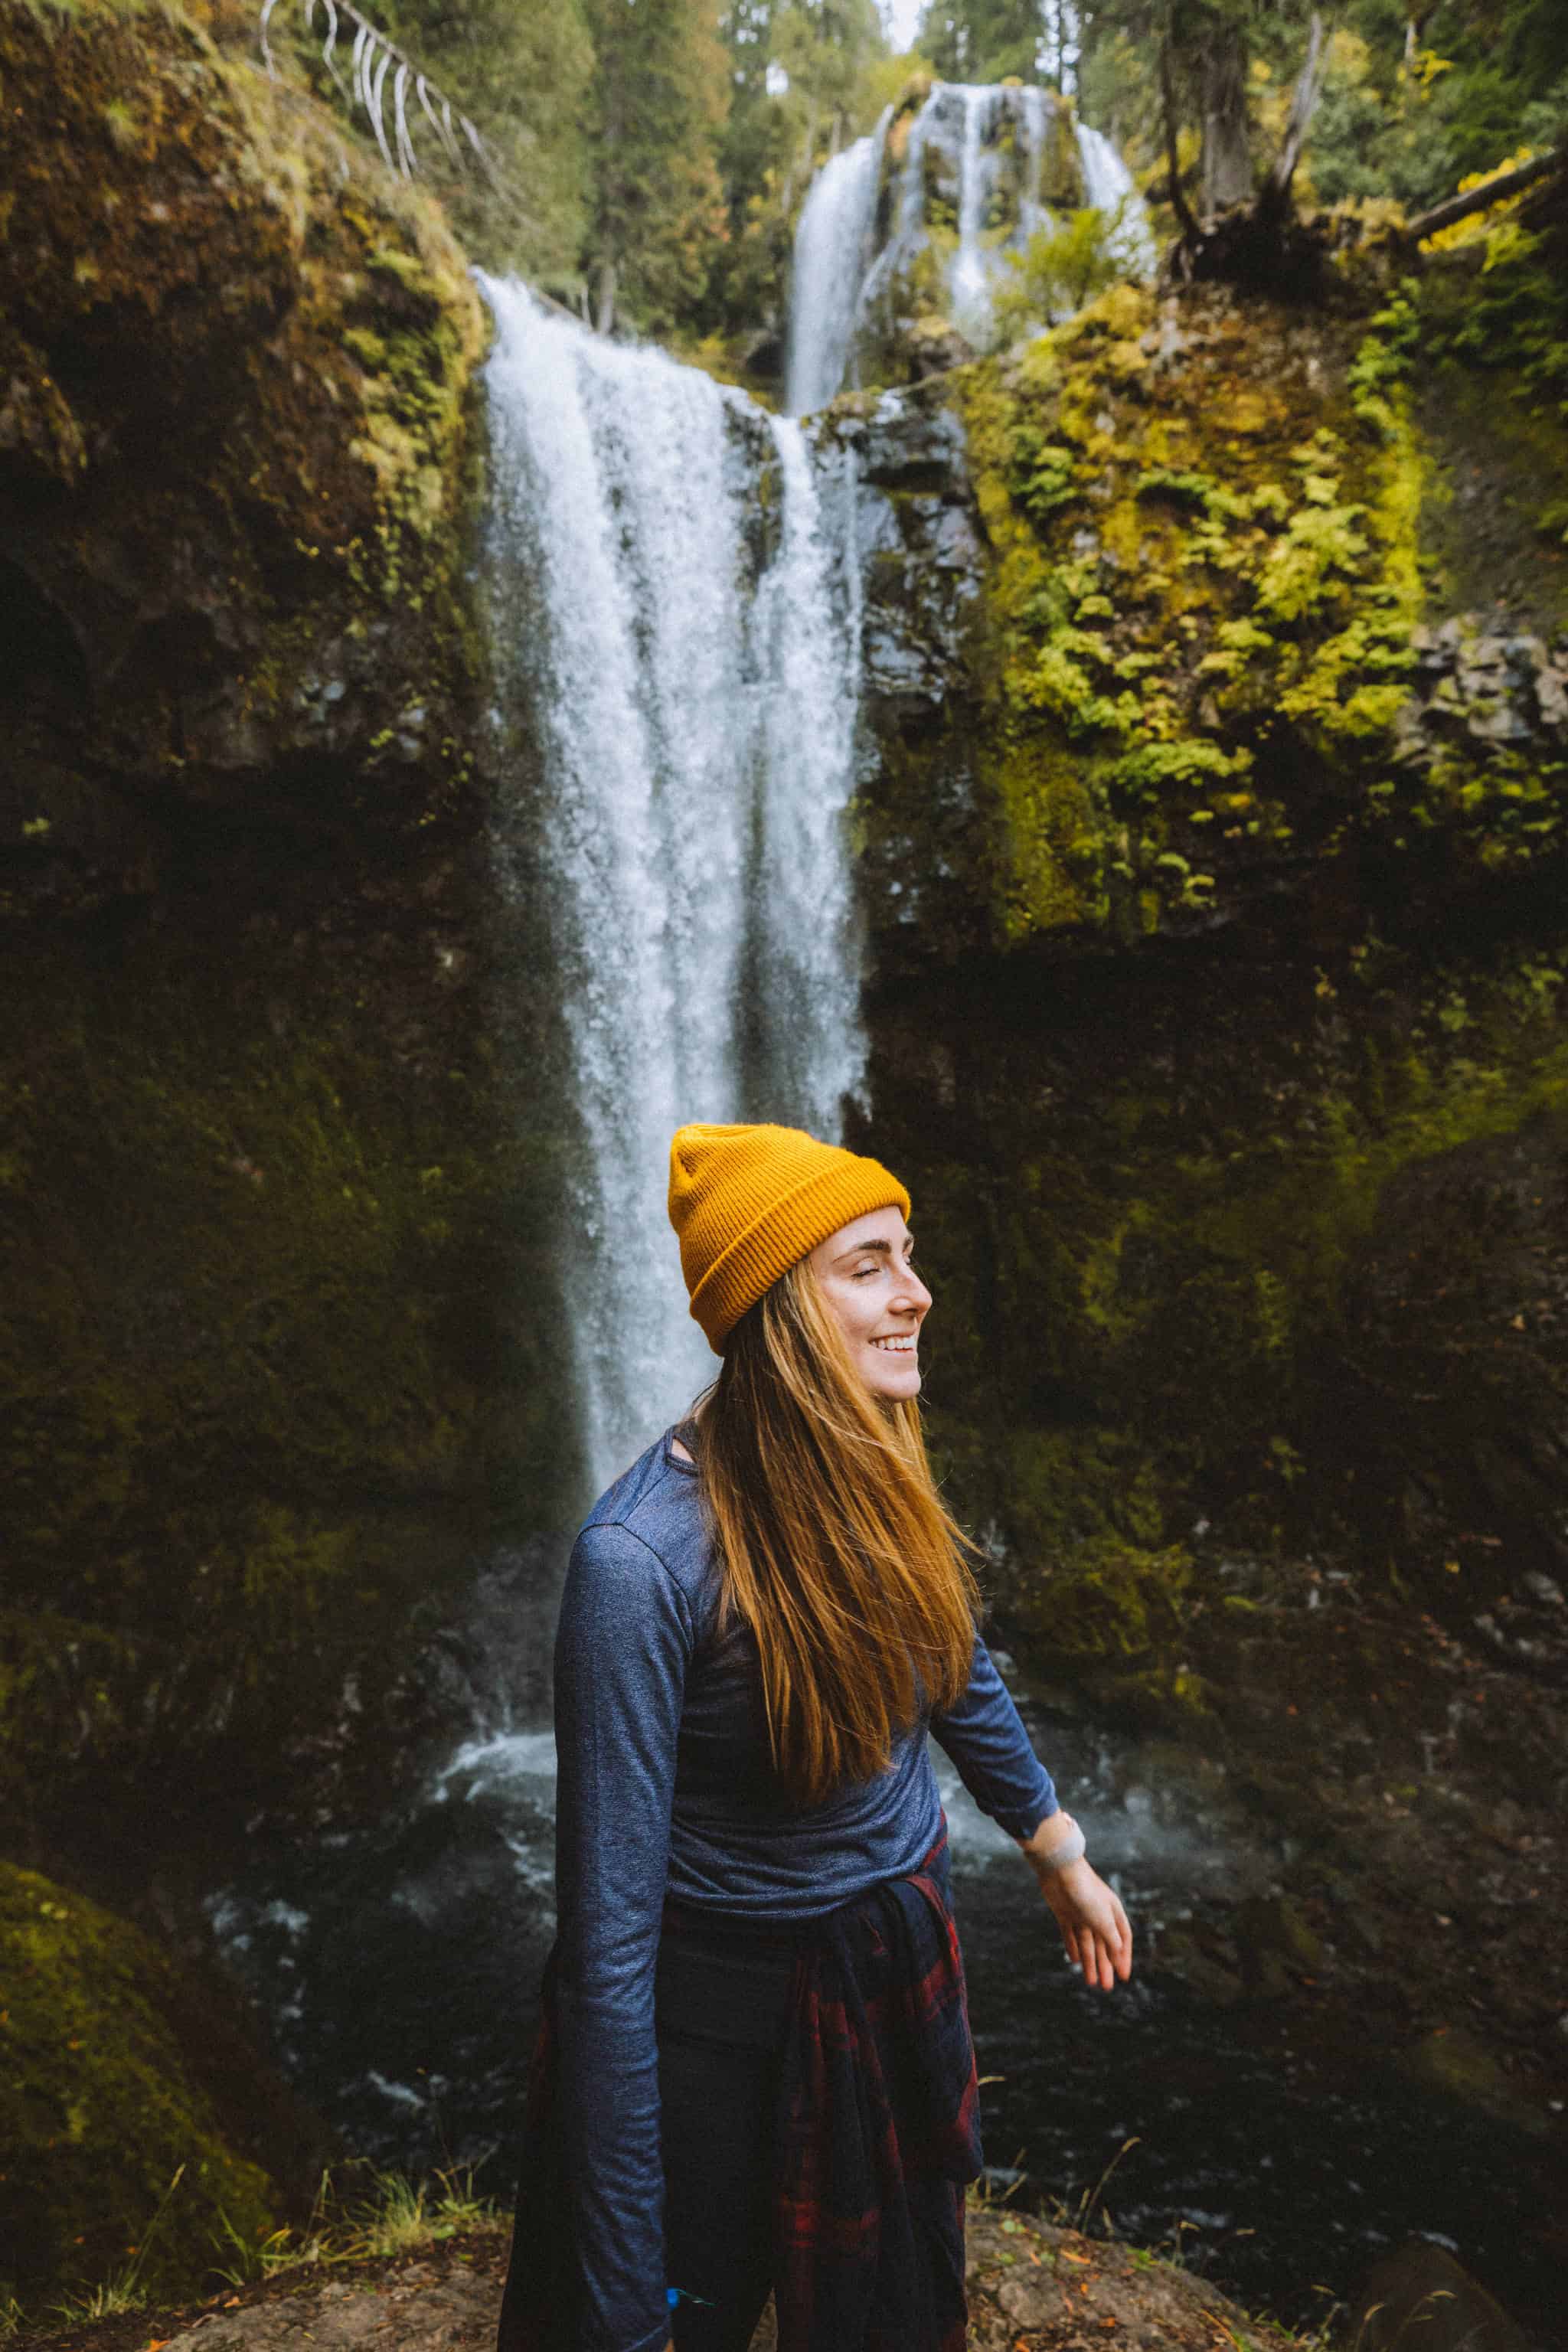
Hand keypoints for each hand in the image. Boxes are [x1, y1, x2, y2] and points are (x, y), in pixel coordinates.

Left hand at [1036, 1855, 1132, 1989]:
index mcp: (1113, 1912)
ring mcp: (1080, 1914)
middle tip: (1106, 1988)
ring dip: (1089, 1962)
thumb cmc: (1087, 1893)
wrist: (1060, 1870)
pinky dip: (1073, 1947)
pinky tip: (1075, 1960)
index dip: (1123, 1958)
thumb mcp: (1103, 1920)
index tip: (1123, 1977)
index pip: (1122, 1940)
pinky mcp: (1064, 1913)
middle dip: (1105, 1966)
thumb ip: (1111, 1939)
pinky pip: (1070, 1934)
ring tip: (1091, 1982)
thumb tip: (1118, 1956)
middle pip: (1103, 1945)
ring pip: (1087, 1943)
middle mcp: (1098, 1914)